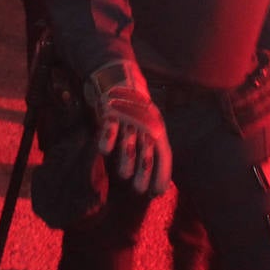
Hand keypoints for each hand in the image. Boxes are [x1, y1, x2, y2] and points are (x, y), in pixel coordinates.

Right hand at [85, 60, 171, 195]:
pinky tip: (105, 150)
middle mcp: (146, 124)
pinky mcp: (112, 112)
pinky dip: (107, 140)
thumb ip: (150, 152)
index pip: (164, 154)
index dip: (162, 174)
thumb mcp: (148, 127)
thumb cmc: (135, 110)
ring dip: (126, 160)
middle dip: (144, 172)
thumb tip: (156, 186)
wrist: (120, 77)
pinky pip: (110, 128)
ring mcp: (129, 118)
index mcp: (157, 128)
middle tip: (139, 190)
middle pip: (147, 151)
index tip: (157, 193)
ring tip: (124, 175)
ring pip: (129, 143)